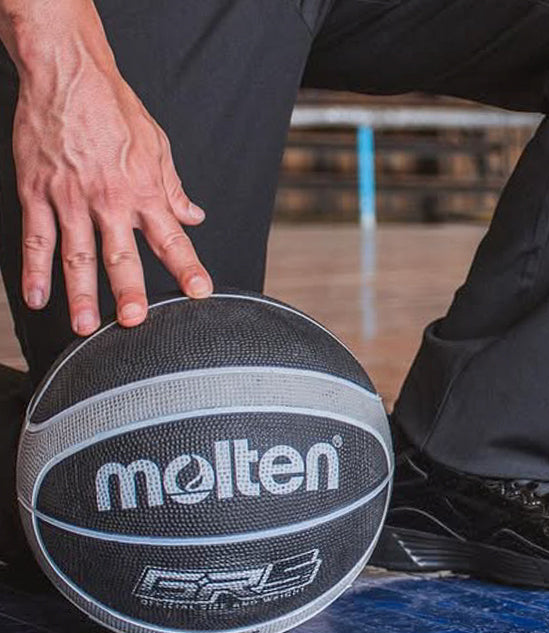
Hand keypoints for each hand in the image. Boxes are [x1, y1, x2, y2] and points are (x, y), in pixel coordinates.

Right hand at [4, 2, 211, 335]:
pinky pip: (37, 237)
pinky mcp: (37, 191)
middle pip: (121, 255)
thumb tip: (194, 216)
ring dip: (80, 294)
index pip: (172, 237)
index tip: (199, 292)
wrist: (68, 75)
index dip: (187, 267)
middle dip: (129, 292)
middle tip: (133, 322)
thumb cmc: (114, 107)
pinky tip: (37, 297)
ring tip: (84, 326)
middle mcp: (109, 199)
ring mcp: (70, 198)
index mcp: (144, 189)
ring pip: (75, 255)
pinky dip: (35, 269)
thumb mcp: (157, 145)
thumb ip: (173, 187)